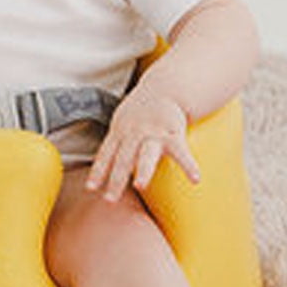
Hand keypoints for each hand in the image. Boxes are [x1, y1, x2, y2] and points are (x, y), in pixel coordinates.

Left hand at [86, 82, 200, 202]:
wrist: (164, 87)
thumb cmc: (140, 112)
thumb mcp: (121, 123)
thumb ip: (115, 145)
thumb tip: (102, 172)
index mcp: (119, 132)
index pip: (106, 154)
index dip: (98, 171)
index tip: (91, 189)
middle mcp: (134, 133)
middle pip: (123, 159)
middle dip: (116, 178)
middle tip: (109, 199)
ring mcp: (153, 133)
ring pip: (146, 154)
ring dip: (142, 170)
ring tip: (139, 185)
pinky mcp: (173, 133)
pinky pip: (181, 152)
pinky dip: (188, 165)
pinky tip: (195, 178)